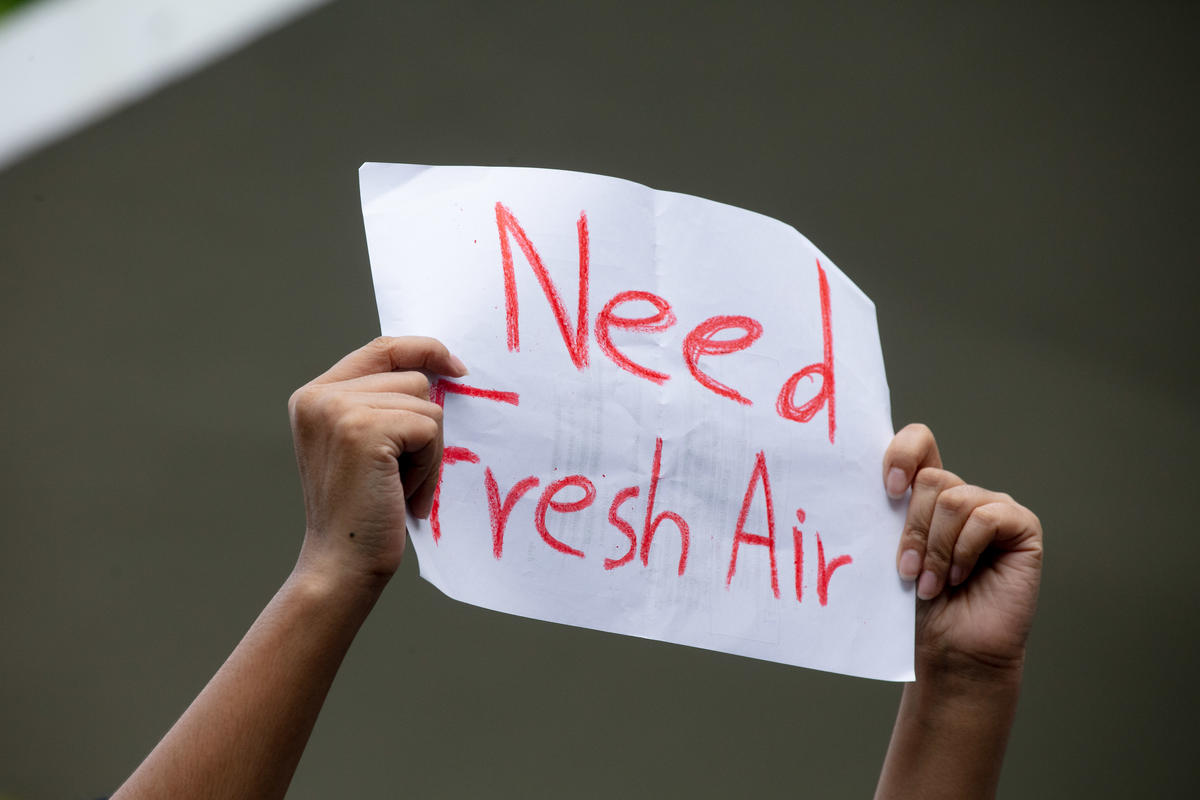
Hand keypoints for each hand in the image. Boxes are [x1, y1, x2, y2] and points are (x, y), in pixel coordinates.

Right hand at [288, 336, 466, 583]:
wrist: (341, 564)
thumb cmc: (362, 513)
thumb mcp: (364, 447)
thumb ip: (383, 405)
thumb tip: (441, 369)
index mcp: (314, 396)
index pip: (381, 348)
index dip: (424, 350)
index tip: (456, 368)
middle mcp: (319, 396)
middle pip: (413, 378)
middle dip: (424, 428)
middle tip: (401, 477)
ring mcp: (338, 409)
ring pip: (426, 403)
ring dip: (428, 451)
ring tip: (399, 487)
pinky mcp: (363, 428)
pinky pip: (430, 428)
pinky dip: (429, 465)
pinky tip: (403, 493)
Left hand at [884, 424, 1042, 679]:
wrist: (949, 650)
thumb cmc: (916, 606)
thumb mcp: (891, 551)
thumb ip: (887, 514)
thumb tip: (860, 483)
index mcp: (927, 494)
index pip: (919, 442)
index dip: (902, 453)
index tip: (888, 489)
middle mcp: (962, 494)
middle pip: (931, 479)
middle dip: (912, 528)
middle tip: (907, 569)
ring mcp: (993, 508)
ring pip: (954, 500)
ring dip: (936, 548)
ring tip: (931, 584)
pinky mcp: (1022, 527)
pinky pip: (986, 518)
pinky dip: (965, 551)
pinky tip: (961, 577)